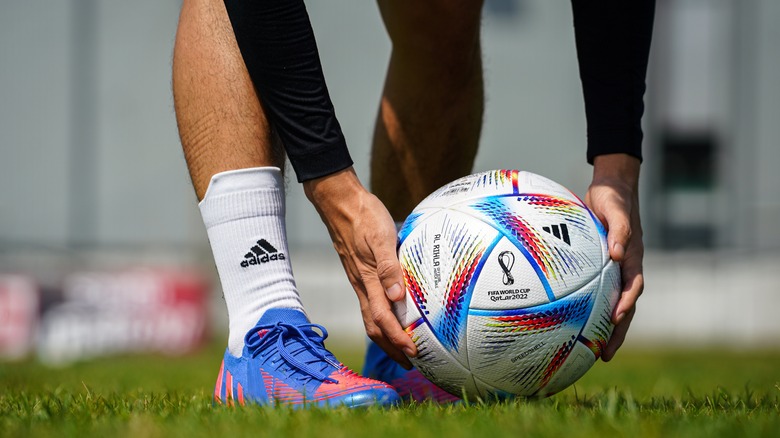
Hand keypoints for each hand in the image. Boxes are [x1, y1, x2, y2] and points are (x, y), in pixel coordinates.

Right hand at [304, 167, 416, 367]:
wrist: (340, 202)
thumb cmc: (363, 217)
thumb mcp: (381, 237)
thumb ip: (389, 266)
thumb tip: (398, 296)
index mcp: (367, 280)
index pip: (383, 319)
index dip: (398, 338)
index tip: (413, 352)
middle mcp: (362, 285)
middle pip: (374, 326)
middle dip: (391, 347)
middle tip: (409, 361)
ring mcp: (360, 281)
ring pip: (371, 316)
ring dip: (386, 336)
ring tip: (402, 347)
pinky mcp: (361, 273)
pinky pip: (371, 303)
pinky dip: (383, 317)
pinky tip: (395, 314)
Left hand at [584, 154, 643, 361]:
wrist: (611, 188)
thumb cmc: (613, 198)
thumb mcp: (615, 209)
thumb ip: (619, 229)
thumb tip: (616, 252)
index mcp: (632, 258)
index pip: (633, 286)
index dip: (626, 303)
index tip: (617, 318)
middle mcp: (625, 268)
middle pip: (625, 306)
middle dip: (617, 332)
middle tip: (604, 354)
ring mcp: (614, 271)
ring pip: (611, 304)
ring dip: (604, 328)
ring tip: (591, 351)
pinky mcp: (601, 269)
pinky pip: (595, 293)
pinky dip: (588, 309)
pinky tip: (570, 323)